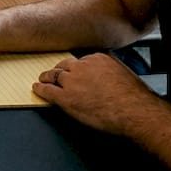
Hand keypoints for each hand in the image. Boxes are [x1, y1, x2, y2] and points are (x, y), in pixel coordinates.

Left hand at [32, 53, 158, 134]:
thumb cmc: (133, 97)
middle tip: (54, 74)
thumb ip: (110, 71)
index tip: (74, 72)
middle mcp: (82, 67)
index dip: (75, 68)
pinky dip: (41, 89)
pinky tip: (37, 89)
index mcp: (98, 59)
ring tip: (43, 80)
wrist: (133, 111)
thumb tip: (107, 76)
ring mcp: (72, 82)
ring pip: (54, 76)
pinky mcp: (65, 98)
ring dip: (47, 78)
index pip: (81, 61)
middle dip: (59, 71)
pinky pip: (48, 91)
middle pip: (65, 66)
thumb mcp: (124, 74)